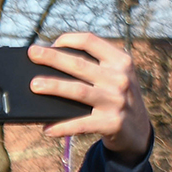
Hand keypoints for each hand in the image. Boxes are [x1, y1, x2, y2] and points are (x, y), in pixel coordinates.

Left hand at [29, 33, 151, 161]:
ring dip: (54, 87)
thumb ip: (95, 67)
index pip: (91, 42)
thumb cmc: (118, 98)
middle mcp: (120, 78)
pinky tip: (47, 128)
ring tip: (34, 85)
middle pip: (80, 64)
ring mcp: (116, 101)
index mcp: (121, 61)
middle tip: (32, 53)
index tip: (51, 43)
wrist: (139, 131)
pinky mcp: (112, 123)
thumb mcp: (116, 76)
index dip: (69, 39)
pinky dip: (62, 126)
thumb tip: (54, 64)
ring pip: (78, 91)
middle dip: (53, 58)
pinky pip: (81, 124)